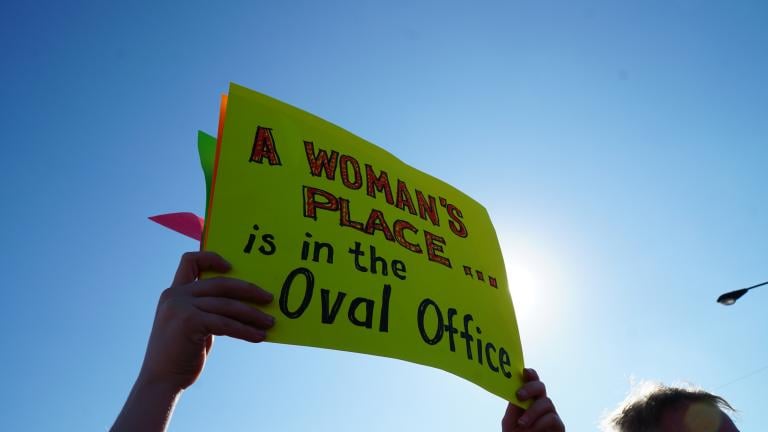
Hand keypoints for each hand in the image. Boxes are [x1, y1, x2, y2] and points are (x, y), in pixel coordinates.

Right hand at [139, 251, 274, 390]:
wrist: (161, 382)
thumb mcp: (191, 325)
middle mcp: (176, 295)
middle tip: (269, 299)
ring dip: (253, 314)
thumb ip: (206, 310)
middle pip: (221, 283)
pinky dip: (246, 330)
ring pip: (228, 305)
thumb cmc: (180, 356)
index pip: (190, 261)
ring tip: (270, 322)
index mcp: (174, 292)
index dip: (212, 258)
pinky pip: (226, 323)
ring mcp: (181, 307)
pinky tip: (259, 337)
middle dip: (248, 290)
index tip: (232, 267)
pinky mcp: (189, 322)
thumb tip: (243, 304)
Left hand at [501, 368, 563, 431]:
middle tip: (519, 396)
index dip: (530, 374)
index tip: (524, 372)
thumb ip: (513, 407)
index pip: (531, 381)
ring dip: (532, 412)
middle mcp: (540, 404)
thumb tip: (515, 391)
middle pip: (540, 386)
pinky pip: (551, 418)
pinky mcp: (559, 426)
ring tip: (522, 424)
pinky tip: (532, 430)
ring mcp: (550, 414)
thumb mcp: (510, 422)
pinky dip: (539, 423)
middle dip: (530, 388)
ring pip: (546, 402)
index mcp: (528, 400)